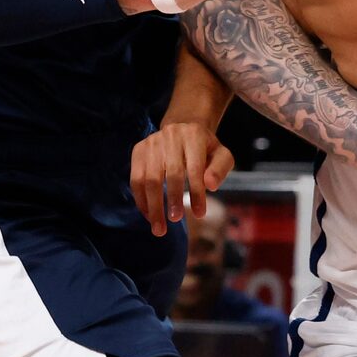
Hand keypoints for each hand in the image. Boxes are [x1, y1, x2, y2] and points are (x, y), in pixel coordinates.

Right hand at [129, 121, 234, 236]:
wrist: (183, 129)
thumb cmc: (205, 149)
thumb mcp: (221, 155)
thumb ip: (220, 169)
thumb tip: (210, 186)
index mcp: (194, 136)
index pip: (194, 168)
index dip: (197, 192)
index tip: (200, 214)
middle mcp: (170, 136)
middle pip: (170, 173)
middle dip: (172, 199)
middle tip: (175, 221)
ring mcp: (151, 143)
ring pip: (148, 177)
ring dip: (153, 205)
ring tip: (159, 228)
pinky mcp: (138, 151)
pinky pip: (135, 179)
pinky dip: (141, 200)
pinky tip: (149, 216)